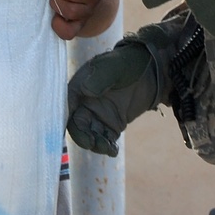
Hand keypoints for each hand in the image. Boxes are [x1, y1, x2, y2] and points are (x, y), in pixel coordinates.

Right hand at [66, 33, 164, 155]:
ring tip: (106, 147)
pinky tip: (113, 151)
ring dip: (95, 143)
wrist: (151, 70)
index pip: (66, 105)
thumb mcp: (114, 67)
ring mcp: (98, 115)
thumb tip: (86, 91)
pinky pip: (105, 138)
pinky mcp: (112, 124)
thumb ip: (100, 78)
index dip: (63, 119)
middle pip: (76, 124)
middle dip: (82, 136)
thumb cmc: (129, 63)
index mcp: (80, 87)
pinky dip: (107, 146)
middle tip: (91, 143)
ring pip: (90, 134)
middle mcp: (85, 103)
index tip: (64, 132)